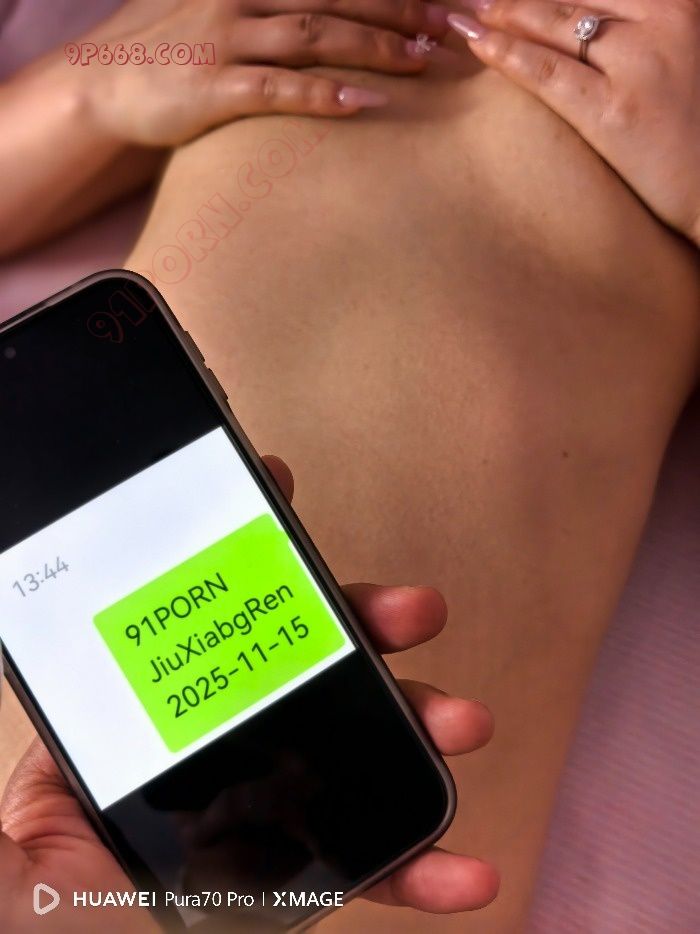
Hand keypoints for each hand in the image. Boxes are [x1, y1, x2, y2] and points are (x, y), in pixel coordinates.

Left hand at [0, 455, 497, 929]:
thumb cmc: (39, 931)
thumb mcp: (7, 847)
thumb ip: (28, 755)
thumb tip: (14, 621)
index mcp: (135, 728)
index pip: (196, 622)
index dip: (243, 553)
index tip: (281, 487)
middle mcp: (204, 756)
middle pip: (298, 667)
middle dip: (363, 627)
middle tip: (414, 610)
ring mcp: (256, 815)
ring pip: (354, 748)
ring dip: (419, 723)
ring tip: (461, 721)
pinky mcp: (296, 882)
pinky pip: (373, 865)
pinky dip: (426, 865)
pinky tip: (464, 864)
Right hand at [73, 0, 448, 143]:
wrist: (102, 84)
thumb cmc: (165, 52)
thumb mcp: (213, 11)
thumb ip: (266, 10)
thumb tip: (314, 15)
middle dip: (397, 10)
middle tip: (446, 25)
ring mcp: (228, 40)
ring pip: (317, 35)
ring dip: (374, 46)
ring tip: (421, 60)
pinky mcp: (216, 87)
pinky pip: (281, 87)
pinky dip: (325, 94)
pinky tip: (363, 102)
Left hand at [448, 0, 699, 246]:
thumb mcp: (685, 57)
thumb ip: (649, 36)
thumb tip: (594, 35)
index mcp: (681, 7)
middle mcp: (664, 22)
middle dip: (526, 0)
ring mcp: (638, 64)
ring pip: (558, 24)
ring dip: (508, 14)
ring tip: (474, 14)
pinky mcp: (614, 111)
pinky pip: (548, 72)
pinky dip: (508, 55)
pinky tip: (478, 44)